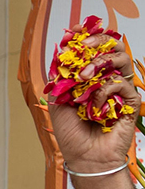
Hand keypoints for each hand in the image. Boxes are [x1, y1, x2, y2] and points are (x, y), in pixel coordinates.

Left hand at [47, 23, 143, 188]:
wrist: (84, 156)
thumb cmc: (71, 132)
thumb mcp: (58, 99)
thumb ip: (60, 75)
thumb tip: (61, 49)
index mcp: (92, 77)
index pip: (95, 49)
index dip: (88, 36)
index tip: (75, 31)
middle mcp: (108, 79)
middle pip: (114, 47)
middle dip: (98, 41)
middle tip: (84, 46)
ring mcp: (121, 90)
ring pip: (122, 60)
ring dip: (101, 63)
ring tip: (85, 76)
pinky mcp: (130, 101)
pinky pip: (121, 84)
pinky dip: (104, 91)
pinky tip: (94, 106)